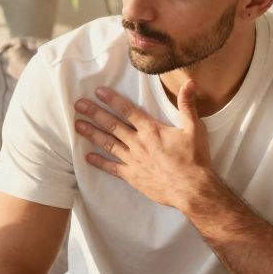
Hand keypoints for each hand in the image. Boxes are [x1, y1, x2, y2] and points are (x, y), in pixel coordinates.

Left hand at [73, 80, 214, 209]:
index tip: (98, 92)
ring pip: (108, 143)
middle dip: (94, 113)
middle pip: (112, 125)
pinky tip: (87, 157)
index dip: (112, 100)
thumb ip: (188, 105)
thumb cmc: (194, 159)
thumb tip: (189, 83)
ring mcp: (133, 160)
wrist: (191, 189)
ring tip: (77, 125)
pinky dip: (99, 162)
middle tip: (78, 105)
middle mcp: (138, 143)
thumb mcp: (195, 129)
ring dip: (92, 134)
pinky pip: (111, 168)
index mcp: (151, 130)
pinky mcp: (132, 176)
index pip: (127, 110)